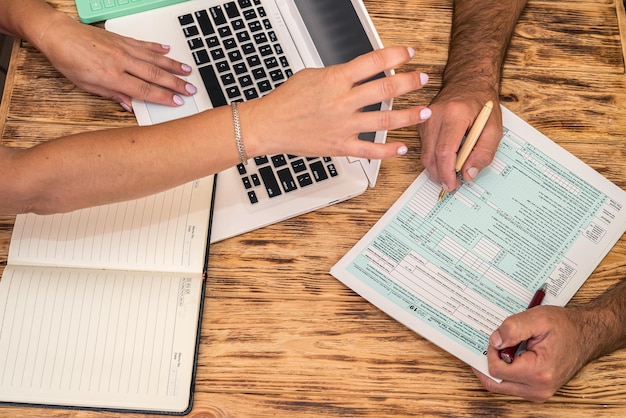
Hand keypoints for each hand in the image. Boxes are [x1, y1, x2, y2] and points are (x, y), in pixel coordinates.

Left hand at [37, 13, 195, 109]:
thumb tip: (129, 104)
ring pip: (154, 58)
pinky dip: (157, 47)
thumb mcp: (87, 86)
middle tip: (191, 89)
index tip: (177, 101)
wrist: (58, 35)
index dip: (163, 97)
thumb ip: (111, 94)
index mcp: (112, 77)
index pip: (144, 90)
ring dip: (172, 65)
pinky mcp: (121, 38)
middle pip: (154, 75)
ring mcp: (123, 48)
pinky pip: (144, 44)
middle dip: (175, 83)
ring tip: (187, 71)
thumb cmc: (68, 60)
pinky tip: (168, 50)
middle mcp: (120, 61)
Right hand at [242, 46, 431, 159]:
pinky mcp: (340, 146)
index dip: (396, 55)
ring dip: (409, 116)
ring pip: (385, 121)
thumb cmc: (286, 101)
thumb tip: (359, 73)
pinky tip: (402, 147)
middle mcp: (343, 102)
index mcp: (336, 80)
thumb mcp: (312, 75)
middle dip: (410, 82)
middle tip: (423, 79)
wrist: (268, 126)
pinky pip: (370, 151)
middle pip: (385, 89)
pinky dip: (388, 151)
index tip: (409, 53)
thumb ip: (339, 75)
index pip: (373, 62)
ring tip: (426, 111)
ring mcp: (343, 126)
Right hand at [418, 88, 501, 191]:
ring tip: (452, 173)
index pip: (445, 151)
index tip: (453, 184)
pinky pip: (425, 148)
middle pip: (430, 156)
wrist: (468, 81)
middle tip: (453, 184)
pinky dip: (435, 158)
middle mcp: (434, 116)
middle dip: (440, 175)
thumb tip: (469, 173)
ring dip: (437, 169)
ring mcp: (425, 120)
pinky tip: (447, 158)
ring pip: (425, 155)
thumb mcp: (494, 127)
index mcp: (454, 114)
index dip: (447, 172)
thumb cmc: (481, 102)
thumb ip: (484, 152)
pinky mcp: (421, 124)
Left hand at [472, 306, 592, 402]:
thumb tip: (494, 341)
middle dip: (491, 361)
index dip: (491, 351)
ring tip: (505, 347)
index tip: (499, 337)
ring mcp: (539, 393)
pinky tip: (510, 354)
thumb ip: (512, 328)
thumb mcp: (537, 318)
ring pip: (501, 385)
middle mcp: (539, 389)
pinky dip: (506, 371)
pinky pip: (511, 385)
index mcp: (538, 373)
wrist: (586, 335)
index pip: (496, 369)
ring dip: (498, 367)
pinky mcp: (538, 391)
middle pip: (495, 382)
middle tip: (494, 344)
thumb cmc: (565, 327)